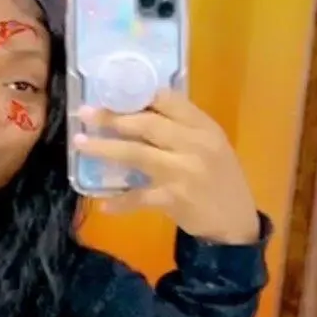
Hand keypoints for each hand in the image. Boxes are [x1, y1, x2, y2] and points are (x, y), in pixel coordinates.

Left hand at [75, 91, 259, 244]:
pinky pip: (140, 196)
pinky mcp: (175, 199)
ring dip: (105, 148)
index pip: (169, 99)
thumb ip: (183, 128)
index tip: (111, 92)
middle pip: (148, 123)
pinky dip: (121, 201)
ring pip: (138, 153)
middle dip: (113, 117)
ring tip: (80, 143)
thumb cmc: (221, 181)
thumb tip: (140, 110)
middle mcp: (195, 144)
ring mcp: (184, 171)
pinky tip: (104, 204)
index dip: (137, 95)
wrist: (236, 223)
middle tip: (85, 113)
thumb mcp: (211, 146)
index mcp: (204, 127)